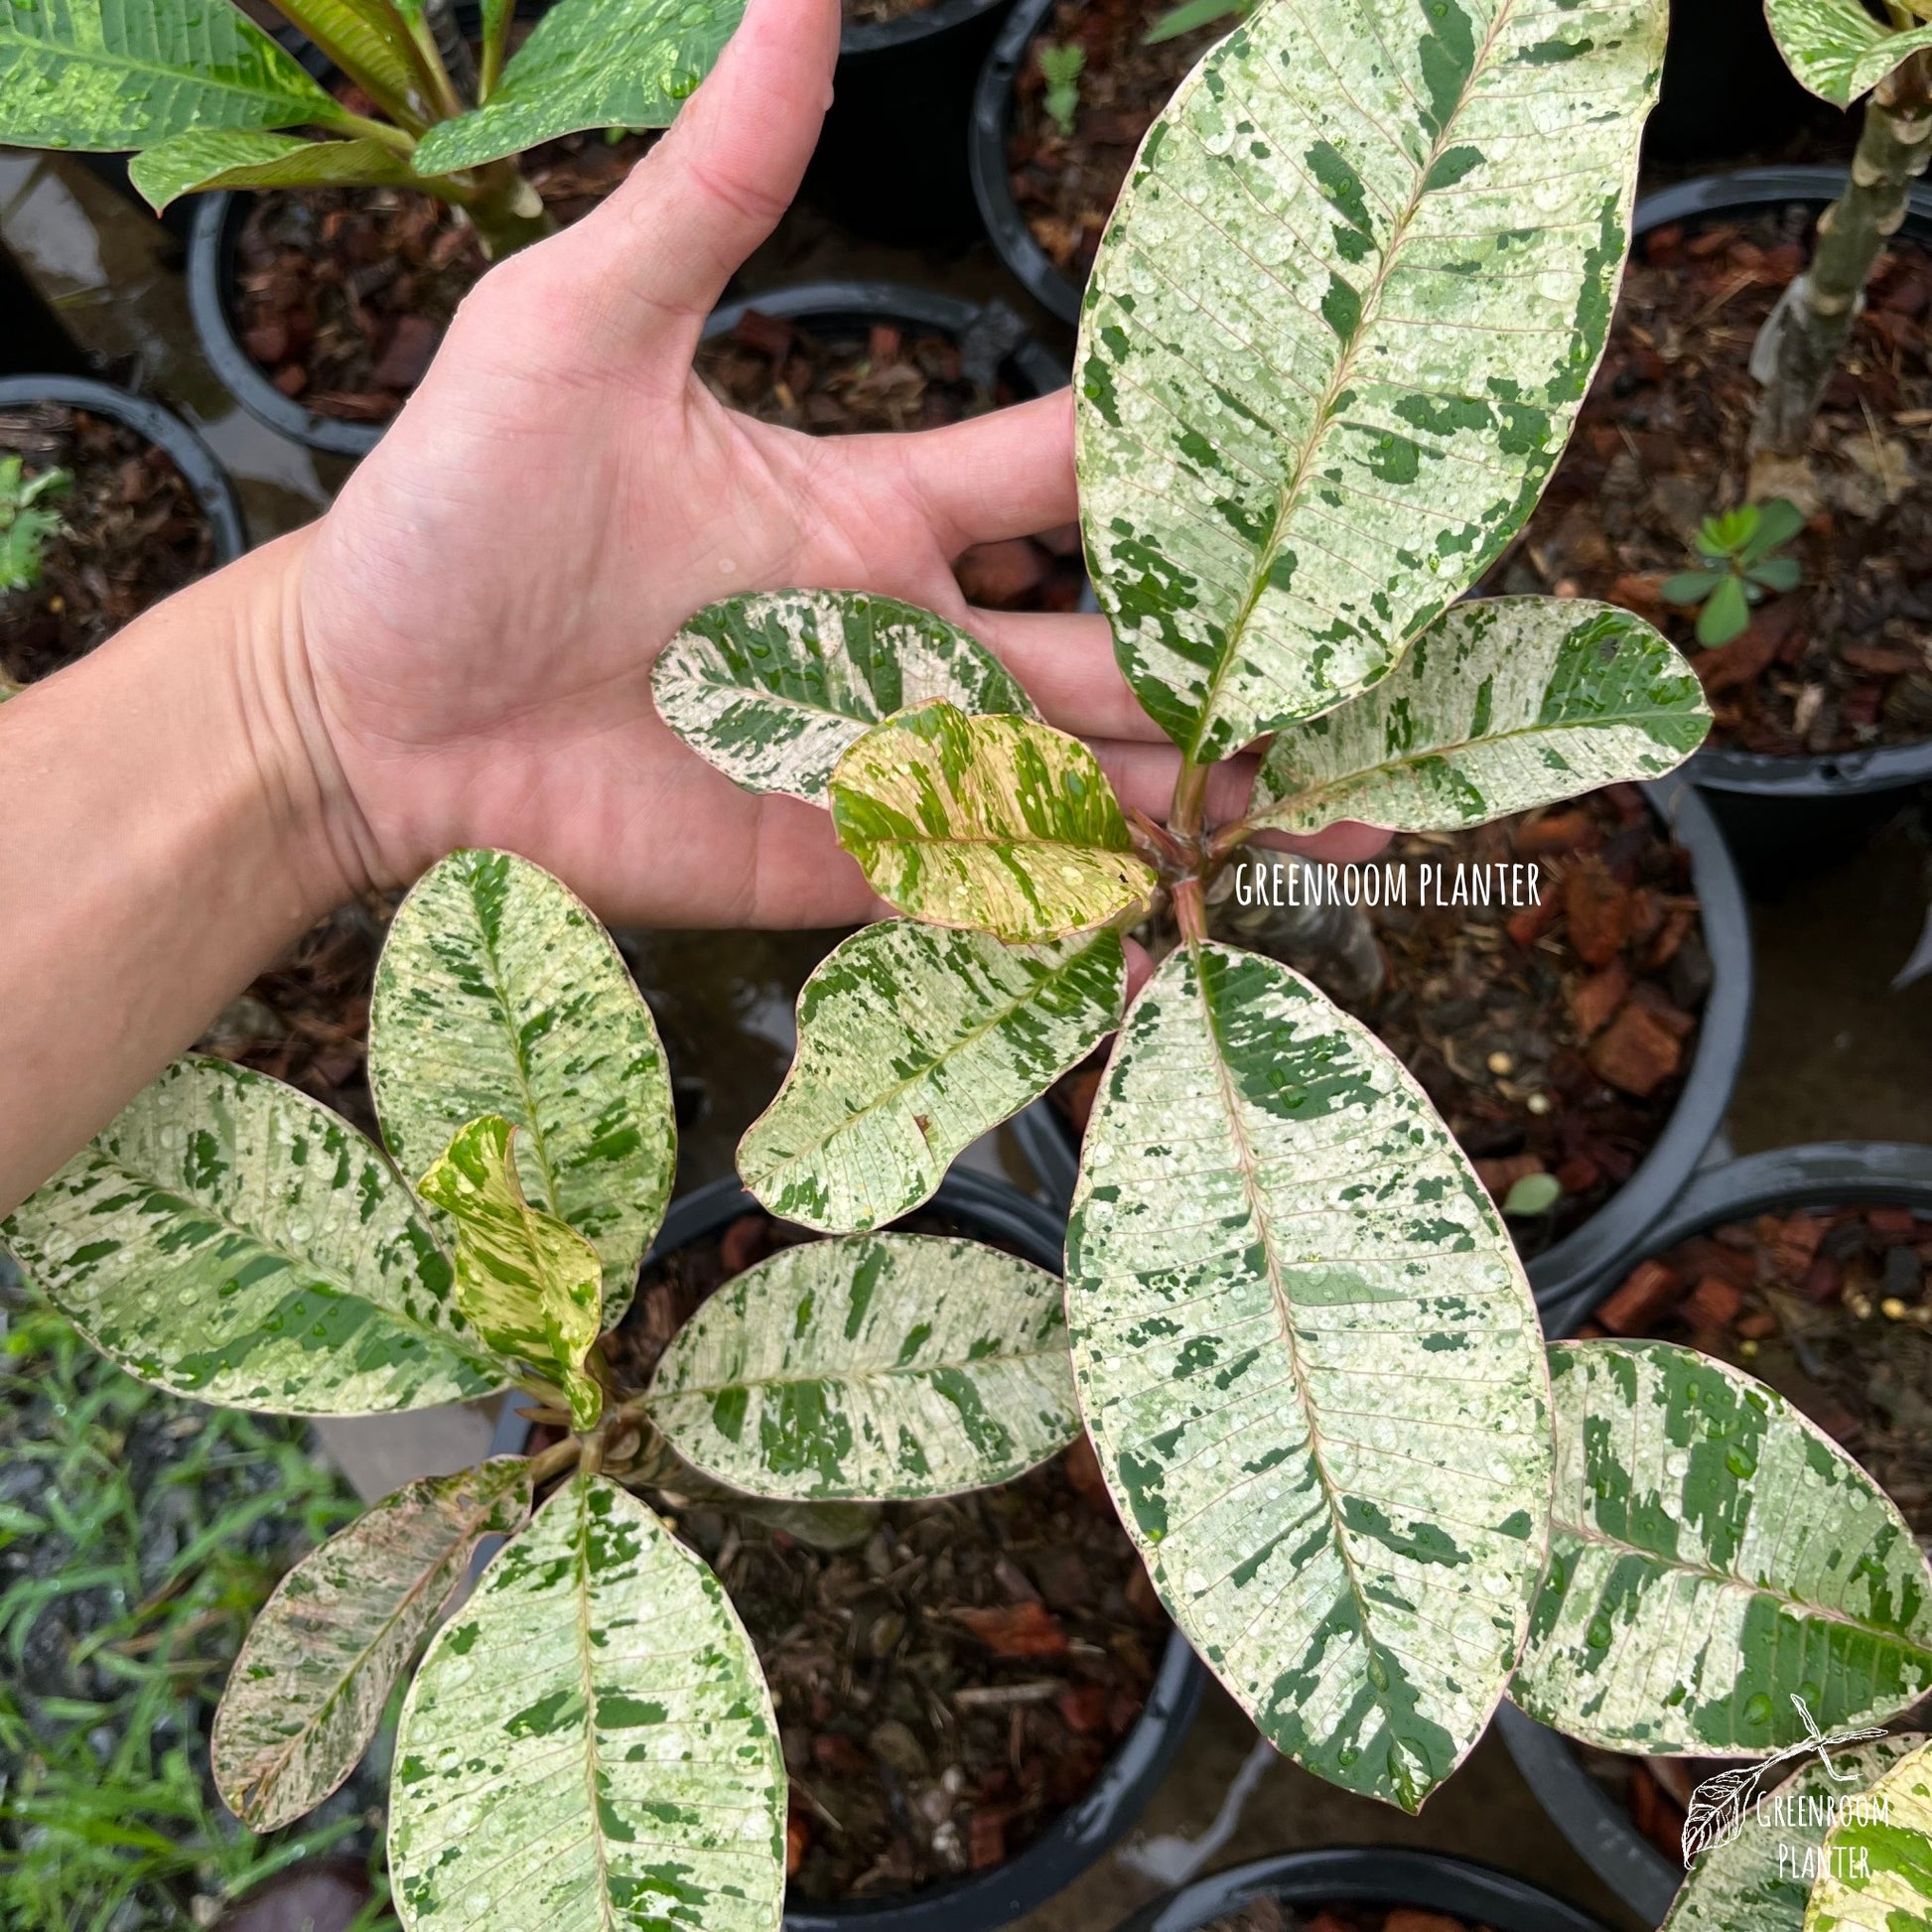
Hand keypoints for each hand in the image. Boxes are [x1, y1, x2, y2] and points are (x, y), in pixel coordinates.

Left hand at [287, 0, 1383, 929]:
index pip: (1072, 473)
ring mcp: (881, 761)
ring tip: (1352, 810)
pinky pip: (983, 895)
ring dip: (1203, 795)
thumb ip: (714, 191)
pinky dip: (1081, 916)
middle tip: (1379, 683)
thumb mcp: (580, 327)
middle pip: (1118, 647)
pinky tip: (1180, 931)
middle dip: (1242, 664)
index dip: (1189, 469)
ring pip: (1081, 780)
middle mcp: (908, 637)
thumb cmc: (458, 507)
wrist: (368, 707)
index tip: (1323, 455)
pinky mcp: (833, 869)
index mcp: (879, 506)